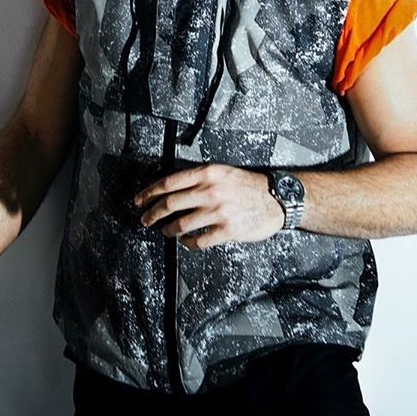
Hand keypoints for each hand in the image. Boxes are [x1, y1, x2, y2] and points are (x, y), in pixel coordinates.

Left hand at [134, 164, 283, 247]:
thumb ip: (199, 178)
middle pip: (170, 204)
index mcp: (208, 173)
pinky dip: (187, 243)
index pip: (169, 183)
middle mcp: (211, 191)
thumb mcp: (222, 172)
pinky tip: (186, 241)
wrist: (277, 199)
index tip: (139, 200)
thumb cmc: (249, 186)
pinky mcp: (227, 231)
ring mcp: (219, 212)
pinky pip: (198, 241)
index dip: (149, 193)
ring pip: (181, 224)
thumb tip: (171, 188)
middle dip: (152, 213)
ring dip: (169, 230)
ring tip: (166, 231)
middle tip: (145, 219)